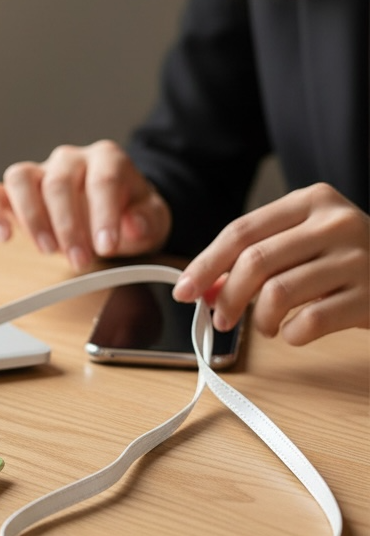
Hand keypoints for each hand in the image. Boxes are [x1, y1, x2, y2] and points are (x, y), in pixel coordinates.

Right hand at [0, 140, 171, 271]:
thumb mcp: (153, 220)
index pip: (102, 179)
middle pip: (59, 181)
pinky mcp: (14, 193)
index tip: (107, 246)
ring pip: (21, 178)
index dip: (104, 213)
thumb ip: (148, 221)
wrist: (112, 216)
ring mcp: (40, 173)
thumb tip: (132, 224)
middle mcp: (69, 160)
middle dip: (68, 225)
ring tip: (47, 250)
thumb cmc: (129, 215)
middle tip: (80, 260)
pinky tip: (4, 236)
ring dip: (31, 218)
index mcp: (106, 159)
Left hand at [172, 184, 369, 344]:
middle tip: (221, 318)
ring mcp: (357, 258)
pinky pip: (310, 322)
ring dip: (260, 319)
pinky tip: (296, 332)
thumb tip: (205, 287)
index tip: (183, 289)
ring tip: (267, 325)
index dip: (205, 264)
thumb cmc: (345, 260)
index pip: (242, 231)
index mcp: (312, 200)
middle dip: (227, 296)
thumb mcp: (303, 242)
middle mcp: (335, 222)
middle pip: (255, 262)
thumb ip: (257, 256)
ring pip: (279, 294)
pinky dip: (292, 335)